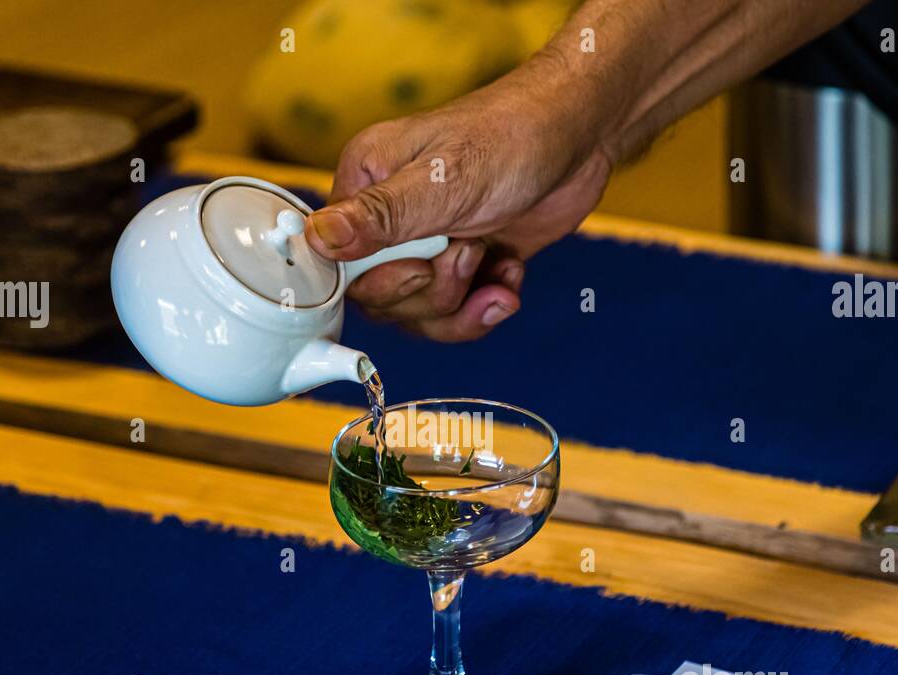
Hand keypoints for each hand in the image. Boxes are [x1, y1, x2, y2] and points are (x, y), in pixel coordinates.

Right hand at [305, 59, 613, 341]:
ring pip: (421, 315)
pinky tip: (510, 273)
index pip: (340, 266)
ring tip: (494, 265)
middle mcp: (391, 219)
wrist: (580, 136)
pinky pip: (458, 313)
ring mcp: (430, 245)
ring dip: (463, 304)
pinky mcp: (466, 264)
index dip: (380, 285)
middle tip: (468, 253)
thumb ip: (379, 217)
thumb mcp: (442, 181)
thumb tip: (317, 239)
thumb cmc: (511, 137)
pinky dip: (487, 304)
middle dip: (432, 294)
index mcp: (368, 185)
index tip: (419, 268)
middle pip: (383, 300)